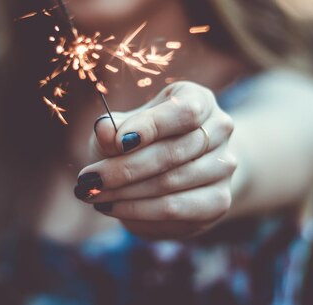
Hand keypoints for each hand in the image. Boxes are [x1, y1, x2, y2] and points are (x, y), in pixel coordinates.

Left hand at [74, 81, 236, 238]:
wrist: (178, 167)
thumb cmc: (143, 139)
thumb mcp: (124, 126)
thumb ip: (113, 127)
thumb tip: (103, 129)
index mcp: (199, 100)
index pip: (185, 112)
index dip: (150, 127)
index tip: (116, 142)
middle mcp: (220, 129)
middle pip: (173, 153)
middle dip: (124, 169)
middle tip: (88, 180)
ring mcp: (224, 167)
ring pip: (171, 185)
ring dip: (126, 194)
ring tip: (93, 195)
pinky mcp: (219, 201)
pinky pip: (177, 210)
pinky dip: (140, 212)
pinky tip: (113, 208)